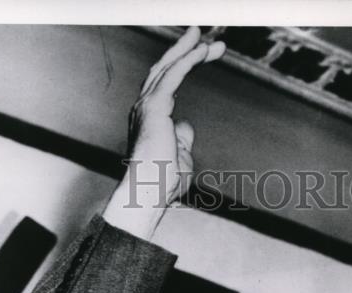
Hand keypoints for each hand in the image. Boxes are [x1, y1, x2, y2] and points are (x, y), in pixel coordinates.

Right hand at [104, 27, 225, 238]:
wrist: (148, 194)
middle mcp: (143, 108)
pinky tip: (202, 50)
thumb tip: (186, 125)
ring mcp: (146, 106)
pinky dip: (188, 60)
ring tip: (207, 39)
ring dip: (188, 49)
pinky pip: (173, 75)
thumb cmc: (162, 184)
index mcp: (149, 119)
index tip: (202, 57)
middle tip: (205, 37)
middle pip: (165, 69)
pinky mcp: (154, 107)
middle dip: (185, 51)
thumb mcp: (180, 158)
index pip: (166, 85)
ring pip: (168, 67)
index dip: (184, 67)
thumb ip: (182, 138)